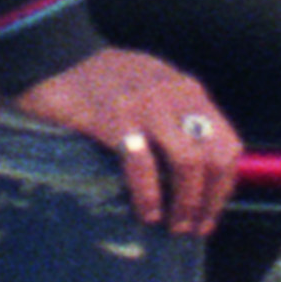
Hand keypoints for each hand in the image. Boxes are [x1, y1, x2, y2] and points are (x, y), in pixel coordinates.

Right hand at [29, 44, 237, 231]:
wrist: (53, 54)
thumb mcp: (152, 88)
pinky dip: (149, 194)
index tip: (209, 214)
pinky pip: (143, 163)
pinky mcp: (114, 117)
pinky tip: (146, 212)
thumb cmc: (100, 78)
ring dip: (185, 202)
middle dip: (209, 200)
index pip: (227, 145)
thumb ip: (174, 118)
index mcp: (187, 92)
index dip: (224, 186)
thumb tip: (192, 173)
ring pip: (187, 162)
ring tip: (173, 226)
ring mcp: (145, 105)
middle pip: (213, 157)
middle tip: (193, 227)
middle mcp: (174, 96)